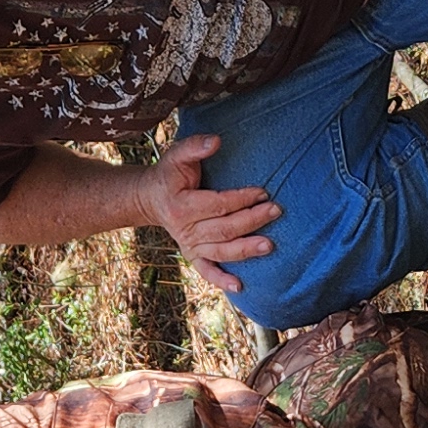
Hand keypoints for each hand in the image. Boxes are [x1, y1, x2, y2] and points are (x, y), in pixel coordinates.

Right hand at [143, 132, 278, 297]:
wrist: (151, 198)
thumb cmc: (169, 174)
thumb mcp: (177, 155)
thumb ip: (195, 147)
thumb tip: (216, 141)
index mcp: (181, 205)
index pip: (218, 204)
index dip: (241, 199)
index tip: (263, 191)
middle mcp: (185, 229)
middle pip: (224, 229)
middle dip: (252, 221)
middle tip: (276, 211)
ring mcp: (189, 245)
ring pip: (221, 251)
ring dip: (246, 250)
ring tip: (269, 245)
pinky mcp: (193, 255)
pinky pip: (206, 271)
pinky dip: (221, 280)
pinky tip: (239, 286)